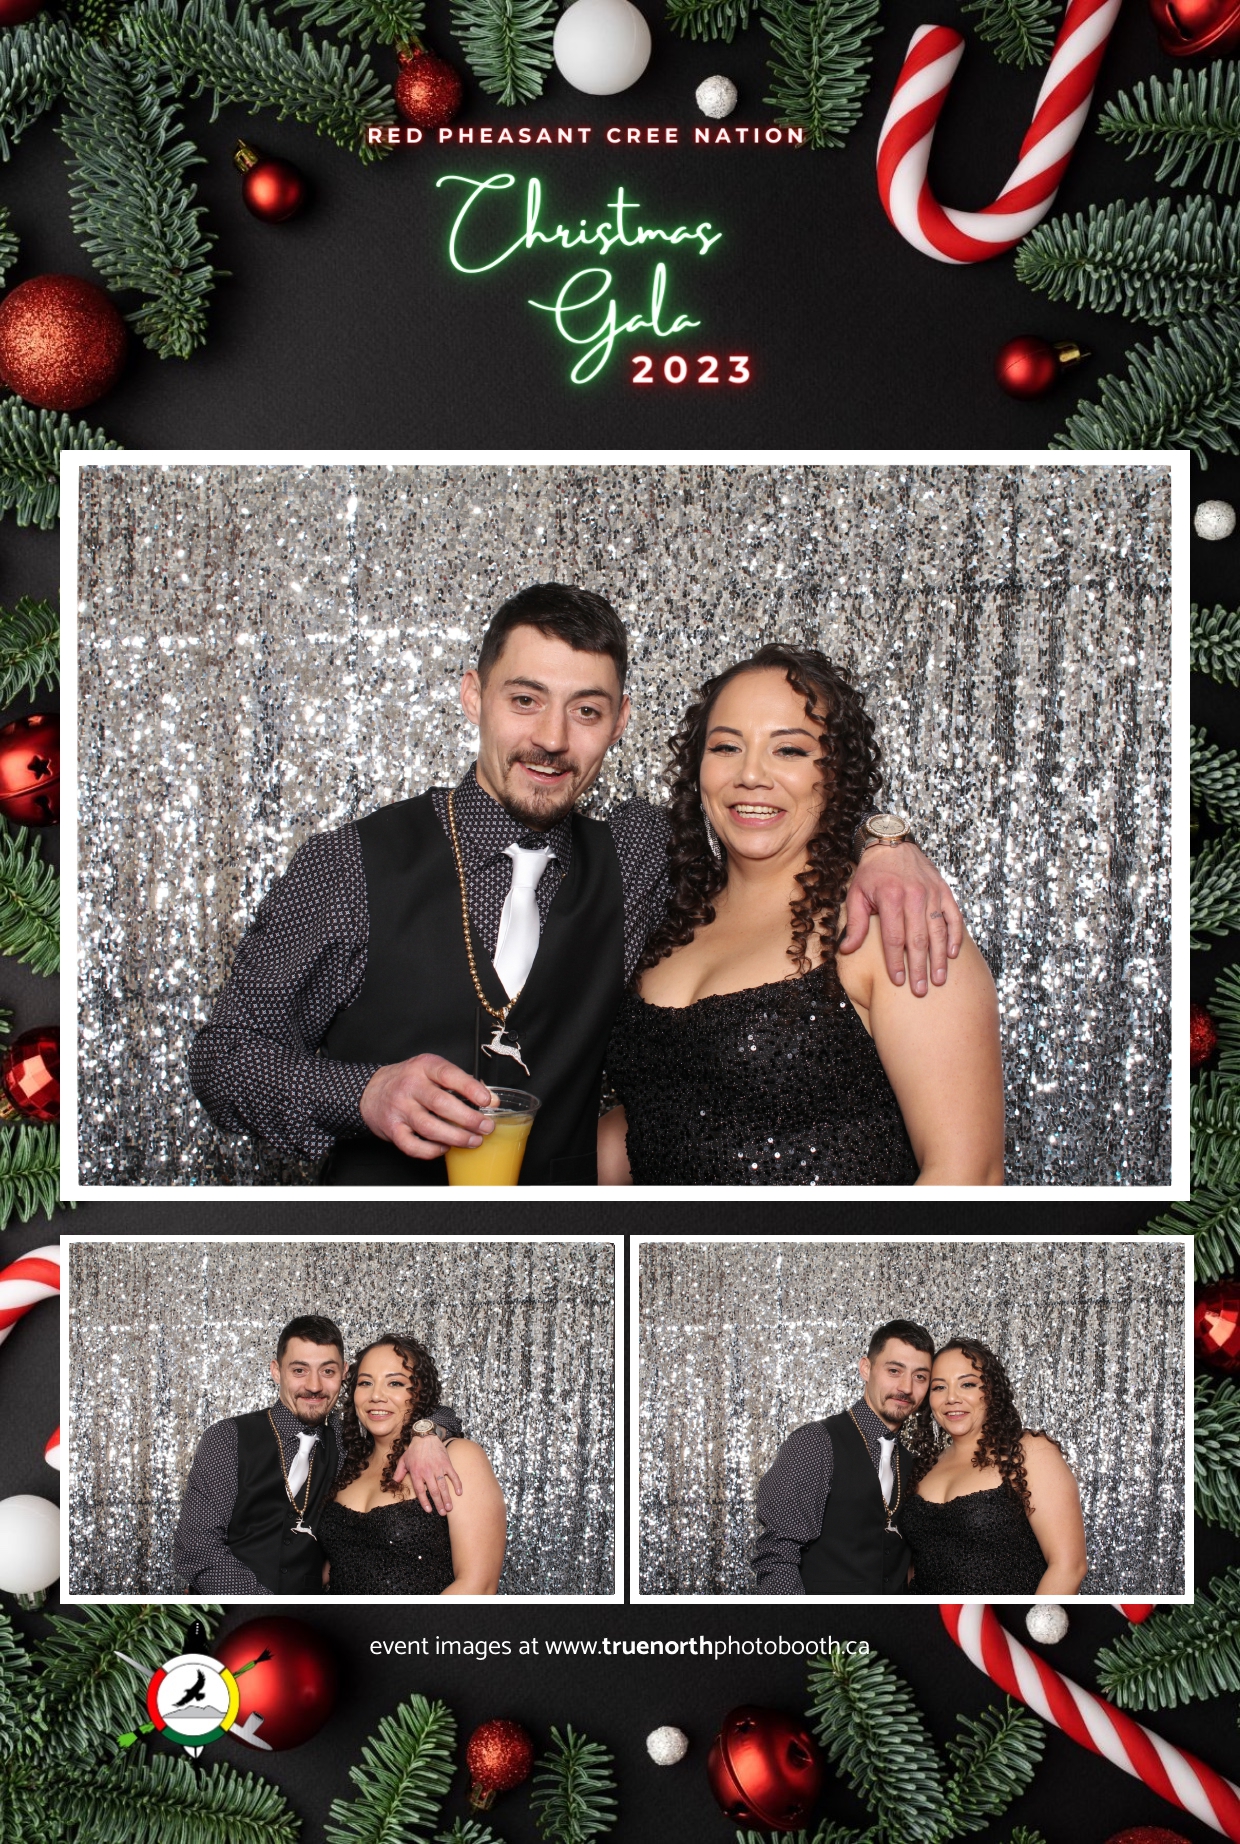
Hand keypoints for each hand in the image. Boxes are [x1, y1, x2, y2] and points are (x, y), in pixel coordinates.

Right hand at [360, 1055, 494, 1159]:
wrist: (372, 1091)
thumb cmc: (409, 1081)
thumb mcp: (433, 1071)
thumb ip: (461, 1083)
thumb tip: (490, 1100)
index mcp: (424, 1067)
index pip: (449, 1075)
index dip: (470, 1088)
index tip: (487, 1101)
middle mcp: (410, 1086)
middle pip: (441, 1104)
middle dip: (468, 1119)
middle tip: (486, 1127)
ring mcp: (399, 1108)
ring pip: (429, 1127)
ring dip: (456, 1137)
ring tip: (473, 1141)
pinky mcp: (392, 1129)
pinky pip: (413, 1145)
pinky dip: (432, 1150)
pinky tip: (445, 1148)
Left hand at [393, 1431, 463, 1514]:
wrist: (425, 1435)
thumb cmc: (414, 1449)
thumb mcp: (403, 1460)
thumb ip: (399, 1472)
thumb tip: (394, 1482)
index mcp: (416, 1473)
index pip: (421, 1491)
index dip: (425, 1502)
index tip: (429, 1511)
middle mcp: (427, 1472)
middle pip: (434, 1492)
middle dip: (438, 1504)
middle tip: (443, 1513)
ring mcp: (438, 1468)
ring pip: (443, 1486)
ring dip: (447, 1498)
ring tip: (449, 1508)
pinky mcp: (446, 1463)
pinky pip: (453, 1475)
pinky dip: (457, 1484)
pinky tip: (459, 1492)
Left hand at [839, 841, 963, 994]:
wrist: (892, 842)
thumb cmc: (872, 873)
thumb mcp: (856, 894)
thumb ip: (854, 924)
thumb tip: (846, 950)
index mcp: (891, 897)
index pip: (894, 937)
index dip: (896, 962)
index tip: (898, 981)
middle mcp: (914, 895)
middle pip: (918, 939)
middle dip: (919, 967)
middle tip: (920, 991)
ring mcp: (932, 893)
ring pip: (938, 931)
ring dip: (939, 958)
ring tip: (938, 980)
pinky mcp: (944, 890)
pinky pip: (953, 916)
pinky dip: (955, 936)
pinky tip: (953, 955)